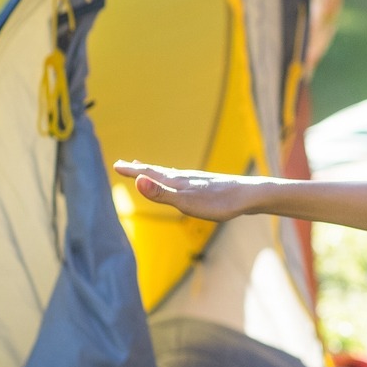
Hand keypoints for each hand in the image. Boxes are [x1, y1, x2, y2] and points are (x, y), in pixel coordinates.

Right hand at [112, 161, 255, 221]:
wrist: (250, 196)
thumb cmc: (218, 202)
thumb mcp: (186, 202)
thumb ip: (161, 194)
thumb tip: (137, 181)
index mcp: (177, 182)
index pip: (149, 174)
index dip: (132, 171)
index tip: (116, 165)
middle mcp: (185, 178)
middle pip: (158, 172)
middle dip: (141, 169)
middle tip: (127, 163)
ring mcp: (198, 181)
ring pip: (172, 175)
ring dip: (157, 173)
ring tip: (149, 171)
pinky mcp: (210, 186)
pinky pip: (186, 180)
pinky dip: (175, 179)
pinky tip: (183, 182)